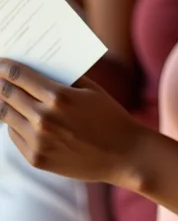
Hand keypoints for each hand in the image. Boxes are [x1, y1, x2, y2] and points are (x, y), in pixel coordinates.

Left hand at [0, 59, 144, 186]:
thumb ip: (65, 79)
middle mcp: (43, 118)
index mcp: (59, 97)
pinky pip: (15, 136)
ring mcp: (37, 141)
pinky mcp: (36, 158)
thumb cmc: (110, 116)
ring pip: (7, 117)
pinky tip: (19, 118)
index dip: (6, 68)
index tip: (0, 62)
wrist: (122, 153)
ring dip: (4, 104)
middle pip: (8, 96)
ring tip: (3, 96)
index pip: (21, 77)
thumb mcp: (91, 89)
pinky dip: (15, 124)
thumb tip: (40, 70)